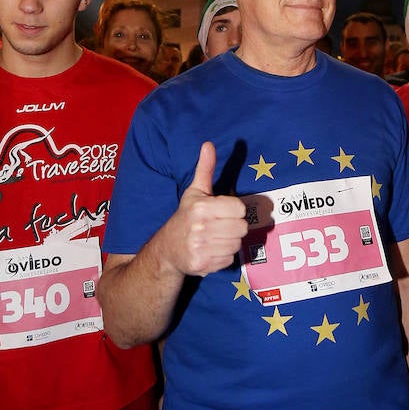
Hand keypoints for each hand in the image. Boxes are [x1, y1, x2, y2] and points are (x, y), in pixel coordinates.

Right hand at [170, 141, 247, 277]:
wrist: (166, 249)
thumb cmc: (185, 217)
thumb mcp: (195, 192)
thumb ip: (205, 169)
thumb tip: (208, 144)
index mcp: (201, 207)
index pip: (240, 209)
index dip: (234, 211)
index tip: (222, 212)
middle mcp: (200, 228)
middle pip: (241, 228)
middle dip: (233, 228)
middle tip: (220, 226)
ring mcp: (200, 248)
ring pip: (236, 245)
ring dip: (229, 242)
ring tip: (215, 238)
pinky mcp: (201, 265)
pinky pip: (228, 260)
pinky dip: (222, 257)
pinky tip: (210, 251)